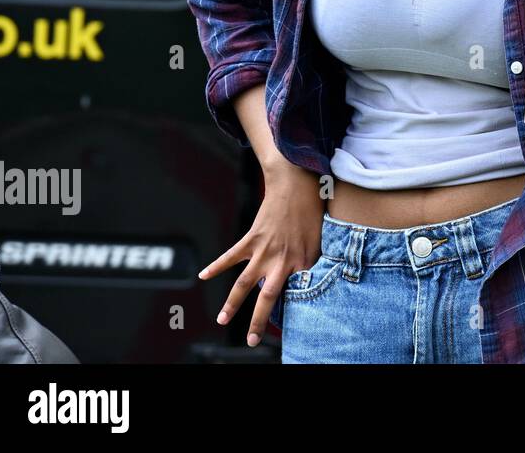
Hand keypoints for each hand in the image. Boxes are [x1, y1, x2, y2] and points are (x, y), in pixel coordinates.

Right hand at [197, 162, 324, 346]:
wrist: (297, 183)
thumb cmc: (314, 210)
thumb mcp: (321, 238)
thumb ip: (313, 260)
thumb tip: (309, 278)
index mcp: (303, 262)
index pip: (296, 295)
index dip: (292, 313)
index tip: (287, 330)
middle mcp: (283, 260)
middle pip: (267, 298)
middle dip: (257, 321)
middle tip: (250, 341)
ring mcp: (265, 250)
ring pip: (244, 284)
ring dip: (232, 304)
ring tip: (221, 320)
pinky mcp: (252, 238)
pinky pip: (231, 256)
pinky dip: (216, 266)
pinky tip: (203, 275)